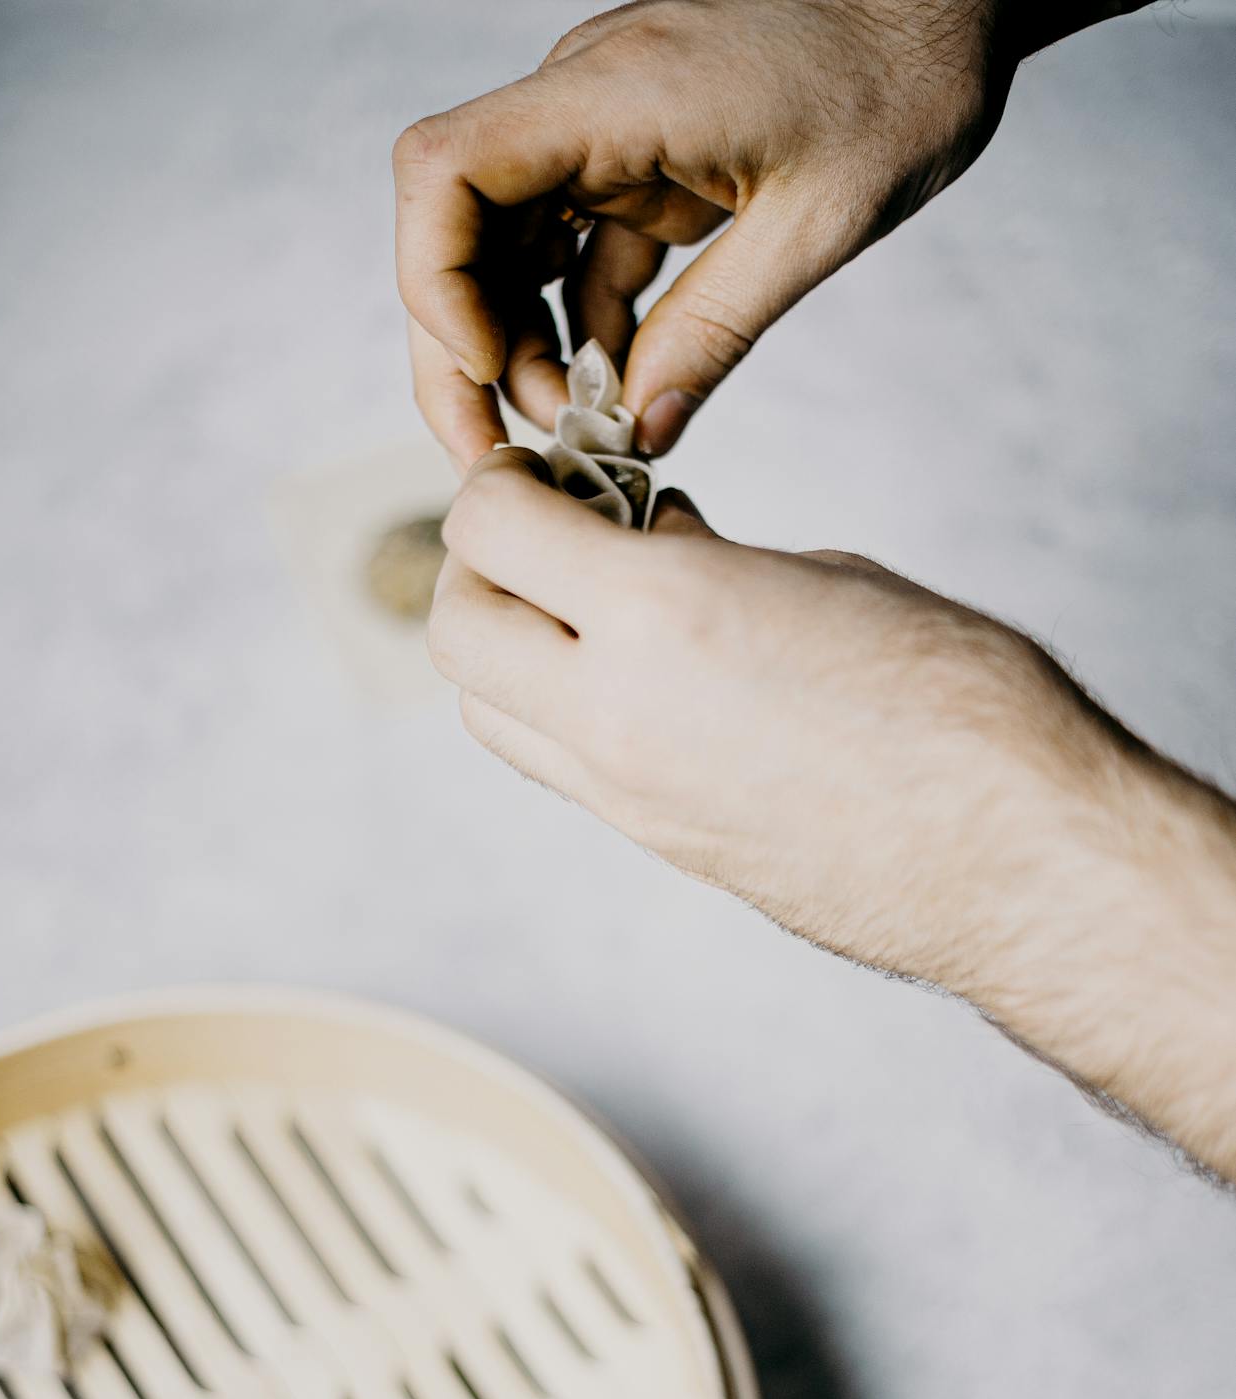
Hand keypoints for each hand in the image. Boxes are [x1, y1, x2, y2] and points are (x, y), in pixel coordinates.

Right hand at [395, 0, 1014, 471]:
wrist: (943, 1)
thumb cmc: (901, 77)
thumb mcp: (820, 225)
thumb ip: (715, 333)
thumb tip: (639, 436)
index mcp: (613, 94)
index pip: (445, 174)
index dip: (436, 287)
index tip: (492, 375)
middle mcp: (583, 101)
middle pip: (454, 229)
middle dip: (463, 353)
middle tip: (508, 452)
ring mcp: (601, 130)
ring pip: (504, 252)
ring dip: (524, 351)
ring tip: (584, 428)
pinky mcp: (634, 159)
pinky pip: (572, 256)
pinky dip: (581, 329)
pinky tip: (619, 389)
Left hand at [429, 449, 1235, 1179]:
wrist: (1016, 853)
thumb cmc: (958, 698)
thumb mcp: (821, 580)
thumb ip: (704, 562)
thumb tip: (647, 547)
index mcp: (659, 616)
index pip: (488, 532)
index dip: (501, 486)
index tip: (542, 471)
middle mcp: (614, 715)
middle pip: (457, 635)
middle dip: (481, 571)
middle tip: (547, 537)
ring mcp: (627, 798)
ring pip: (489, 716)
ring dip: (508, 653)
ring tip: (591, 613)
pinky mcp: (658, 846)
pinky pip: (559, 768)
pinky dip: (563, 711)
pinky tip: (641, 679)